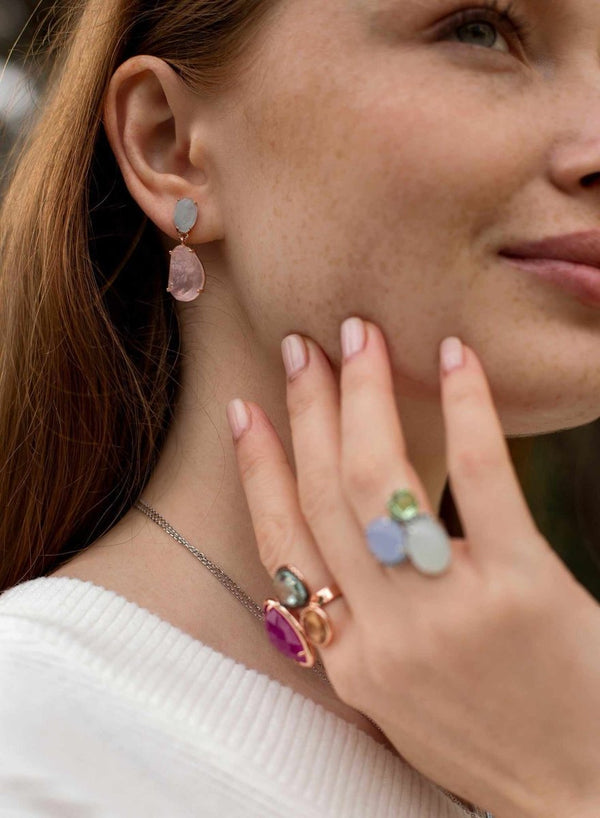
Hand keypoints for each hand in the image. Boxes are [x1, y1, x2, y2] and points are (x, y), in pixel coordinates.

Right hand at [227, 318, 599, 817]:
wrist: (577, 799)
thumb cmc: (487, 737)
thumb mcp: (397, 698)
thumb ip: (360, 626)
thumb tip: (340, 548)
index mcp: (348, 659)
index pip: (282, 544)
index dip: (258, 470)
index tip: (244, 410)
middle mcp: (383, 635)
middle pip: (325, 495)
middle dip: (308, 409)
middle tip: (305, 346)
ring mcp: (448, 612)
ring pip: (380, 481)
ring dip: (363, 397)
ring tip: (360, 337)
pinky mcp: (522, 589)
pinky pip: (481, 482)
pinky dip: (465, 411)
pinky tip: (455, 359)